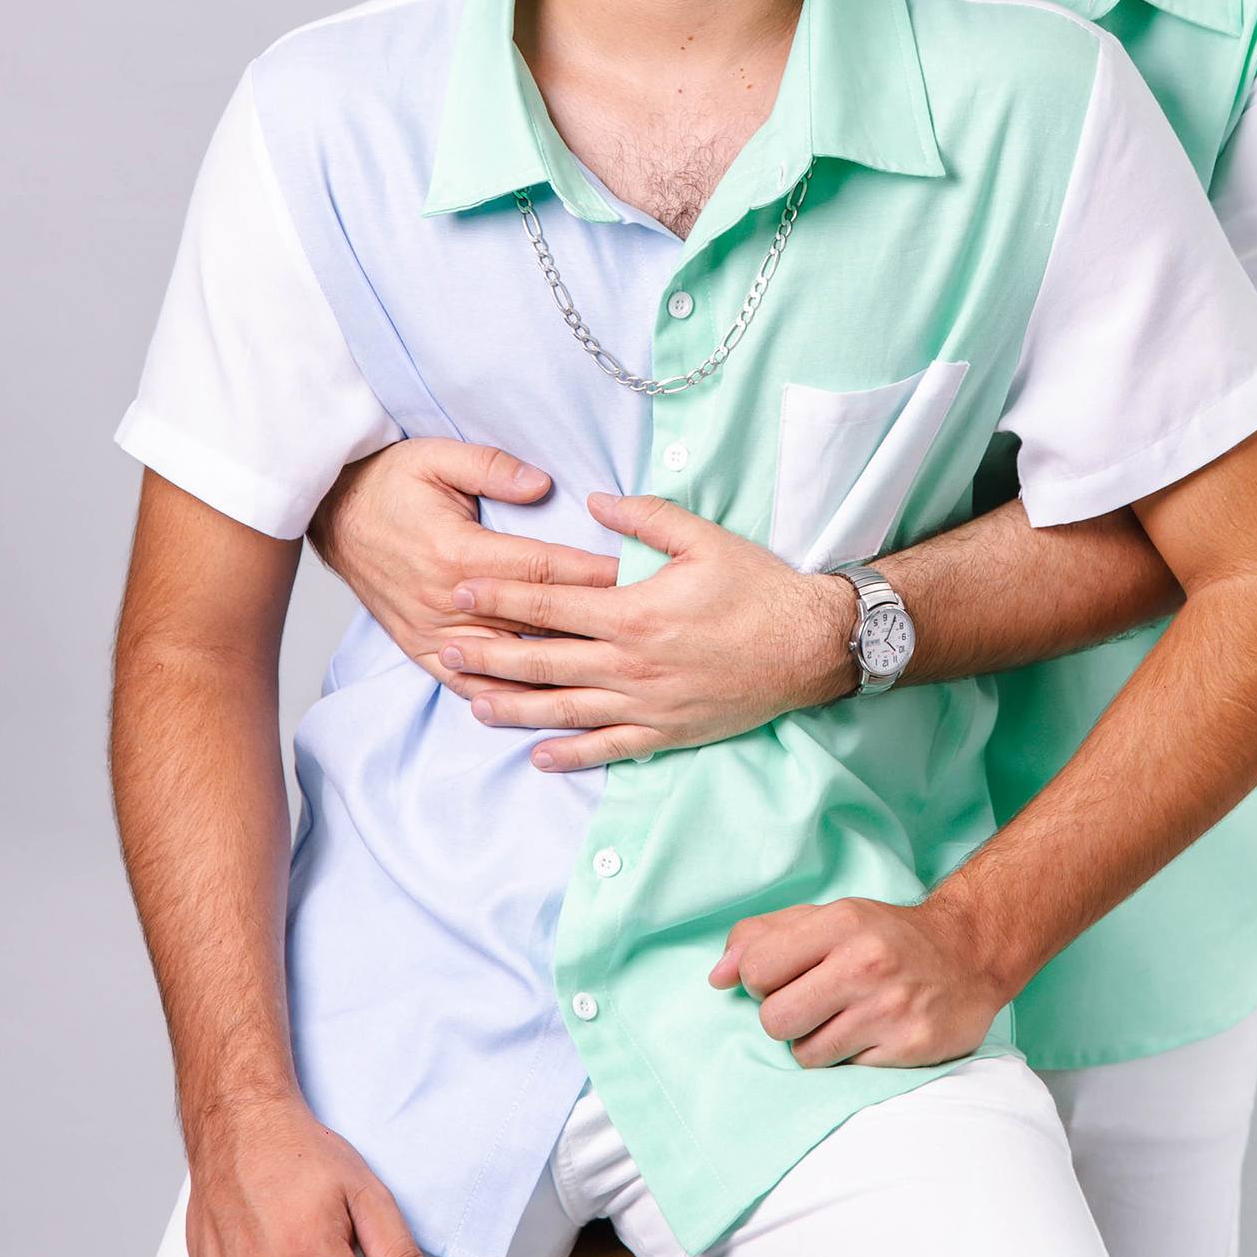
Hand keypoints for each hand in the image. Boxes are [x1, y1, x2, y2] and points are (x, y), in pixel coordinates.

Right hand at [308, 439, 618, 697]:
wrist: (330, 512)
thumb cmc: (388, 482)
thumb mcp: (437, 456)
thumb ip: (492, 469)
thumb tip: (542, 485)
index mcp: (457, 552)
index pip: (541, 570)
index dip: (591, 575)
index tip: (634, 579)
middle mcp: (446, 599)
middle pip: (533, 621)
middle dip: (588, 626)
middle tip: (639, 633)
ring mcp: (430, 629)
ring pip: (505, 660)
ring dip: (553, 669)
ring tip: (603, 678)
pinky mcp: (417, 646)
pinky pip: (466, 682)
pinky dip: (503, 697)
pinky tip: (537, 707)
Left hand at [446, 495, 857, 769]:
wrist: (811, 645)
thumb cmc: (759, 589)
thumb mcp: (704, 538)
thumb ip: (645, 518)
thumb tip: (594, 500)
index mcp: (634, 613)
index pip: (550, 606)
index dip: (500, 598)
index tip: (460, 592)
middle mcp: (632, 665)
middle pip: (544, 661)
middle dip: (490, 655)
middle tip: (445, 649)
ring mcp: (648, 704)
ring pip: (566, 710)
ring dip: (516, 709)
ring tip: (474, 704)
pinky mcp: (668, 731)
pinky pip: (610, 747)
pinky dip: (571, 754)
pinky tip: (539, 756)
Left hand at [709, 894, 1007, 1067]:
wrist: (970, 953)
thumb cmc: (884, 936)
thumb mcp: (827, 917)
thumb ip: (764, 937)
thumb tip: (716, 977)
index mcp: (839, 923)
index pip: (757, 969)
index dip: (762, 981)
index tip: (786, 979)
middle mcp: (864, 963)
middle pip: (773, 1020)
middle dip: (784, 1020)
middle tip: (812, 1006)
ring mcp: (889, 1008)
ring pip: (806, 1054)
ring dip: (816, 1044)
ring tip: (843, 1021)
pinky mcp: (910, 1047)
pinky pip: (846, 1072)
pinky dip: (850, 1059)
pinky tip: (871, 1036)